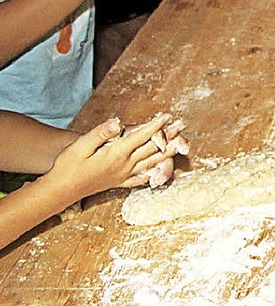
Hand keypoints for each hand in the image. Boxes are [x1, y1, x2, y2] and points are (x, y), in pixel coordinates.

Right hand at [48, 113, 187, 198]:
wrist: (60, 190)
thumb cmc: (68, 165)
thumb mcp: (81, 145)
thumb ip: (100, 133)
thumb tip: (118, 122)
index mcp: (116, 154)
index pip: (141, 136)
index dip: (156, 125)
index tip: (168, 115)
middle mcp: (124, 165)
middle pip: (151, 148)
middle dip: (168, 135)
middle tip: (183, 125)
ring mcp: (123, 175)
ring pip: (151, 162)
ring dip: (167, 151)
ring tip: (181, 144)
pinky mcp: (119, 182)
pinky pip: (141, 177)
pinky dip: (153, 171)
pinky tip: (158, 169)